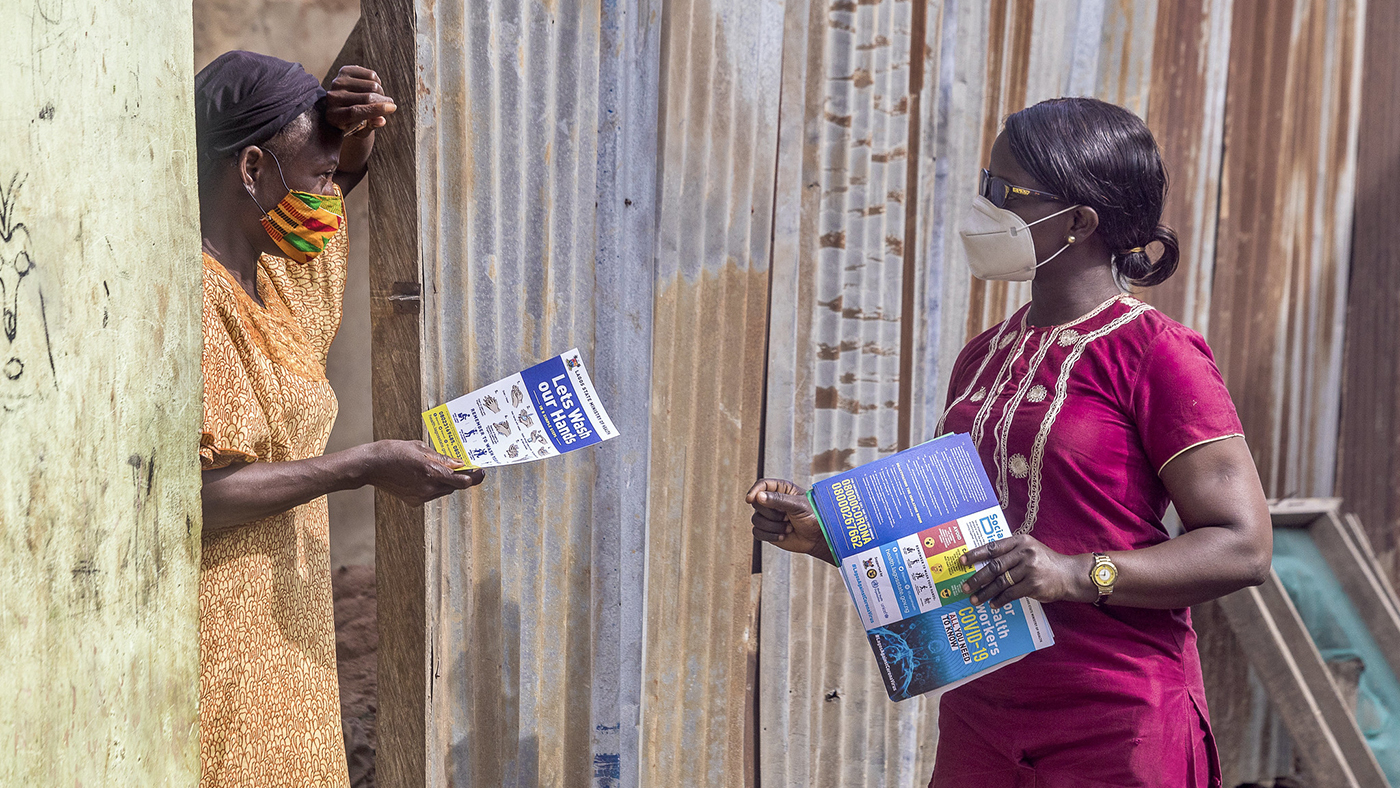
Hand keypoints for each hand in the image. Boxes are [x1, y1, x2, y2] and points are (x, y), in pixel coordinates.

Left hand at [326, 65, 396, 136]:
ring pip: (371, 85)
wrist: (342, 106)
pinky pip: (370, 74)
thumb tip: (381, 120)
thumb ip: (371, 126)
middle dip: (383, 101)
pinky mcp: (344, 71)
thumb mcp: (362, 130)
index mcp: (334, 116)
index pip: (355, 111)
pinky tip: (373, 88)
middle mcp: (332, 98)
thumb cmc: (354, 123)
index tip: (392, 108)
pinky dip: (377, 81)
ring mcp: (337, 82)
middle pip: (366, 98)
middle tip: (390, 105)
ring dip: (381, 92)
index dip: (375, 110)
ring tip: (378, 98)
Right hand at [361, 440, 483, 505]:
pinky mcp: (414, 502)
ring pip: (444, 490)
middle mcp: (428, 487)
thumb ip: (442, 457)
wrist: (370, 466)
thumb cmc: (393, 451)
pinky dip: (433, 486)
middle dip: (460, 476)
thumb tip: (459, 463)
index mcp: (432, 471)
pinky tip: (422, 476)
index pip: (463, 481)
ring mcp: (421, 496)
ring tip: (435, 468)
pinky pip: (431, 495)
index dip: (475, 477)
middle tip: (459, 465)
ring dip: (446, 481)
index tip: (480, 471)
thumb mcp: (420, 447)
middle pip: (455, 486)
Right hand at [746, 478, 834, 564]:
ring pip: (756, 520)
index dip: (754, 491)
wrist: (817, 538)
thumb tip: (758, 496)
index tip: (750, 499)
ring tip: (789, 527)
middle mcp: (773, 501)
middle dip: (772, 514)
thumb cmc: (813, 517)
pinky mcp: (767, 530)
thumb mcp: (798, 505)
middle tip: (787, 517)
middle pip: (757, 503)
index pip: (762, 485)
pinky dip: (770, 536)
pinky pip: (757, 532)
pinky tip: (783, 535)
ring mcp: (769, 516)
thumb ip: (779, 499)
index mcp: (781, 489)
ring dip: (774, 526)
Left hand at [958, 534, 1094, 607]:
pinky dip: (1000, 600)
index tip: (961, 561)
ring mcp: (1030, 569)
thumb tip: (982, 563)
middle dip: (977, 578)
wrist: (1069, 574)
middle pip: (994, 567)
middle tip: (965, 587)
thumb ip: (1009, 552)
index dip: (975, 554)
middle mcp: (1024, 553)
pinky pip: (1011, 594)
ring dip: (985, 593)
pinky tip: (993, 604)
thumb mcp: (1029, 549)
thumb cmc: (1044, 561)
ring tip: (975, 599)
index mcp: (1020, 541)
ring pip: (1001, 582)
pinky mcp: (1034, 584)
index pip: (992, 547)